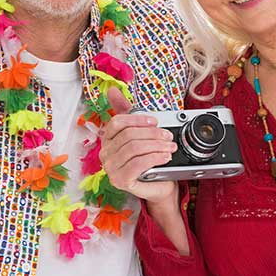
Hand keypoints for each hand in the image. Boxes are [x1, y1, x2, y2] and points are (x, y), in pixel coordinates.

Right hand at [100, 88, 178, 205]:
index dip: (138, 119)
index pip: (117, 123)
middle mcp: (105, 154)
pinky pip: (138, 164)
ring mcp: (111, 169)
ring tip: (170, 146)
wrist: (158, 185)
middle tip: (168, 135)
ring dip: (157, 146)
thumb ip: (127, 111)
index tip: (155, 121)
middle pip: (128, 135)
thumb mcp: (139, 133)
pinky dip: (154, 158)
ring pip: (134, 149)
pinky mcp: (120, 181)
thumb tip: (112, 90)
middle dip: (152, 134)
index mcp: (107, 139)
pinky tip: (164, 156)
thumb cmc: (148, 159)